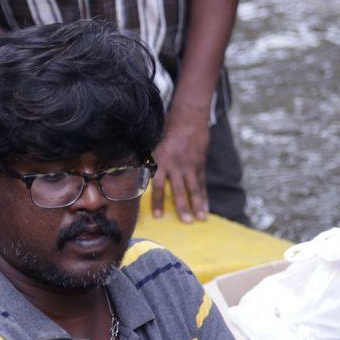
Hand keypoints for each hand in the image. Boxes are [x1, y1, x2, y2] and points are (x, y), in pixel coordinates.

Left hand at [151, 103, 211, 221]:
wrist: (188, 118)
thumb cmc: (166, 130)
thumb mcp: (152, 143)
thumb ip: (146, 160)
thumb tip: (132, 174)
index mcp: (160, 161)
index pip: (157, 185)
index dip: (157, 201)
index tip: (158, 216)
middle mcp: (176, 165)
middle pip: (179, 190)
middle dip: (182, 206)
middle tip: (186, 221)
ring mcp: (190, 166)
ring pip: (194, 188)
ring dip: (197, 204)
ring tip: (200, 218)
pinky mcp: (200, 164)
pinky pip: (202, 183)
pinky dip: (204, 196)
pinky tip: (206, 207)